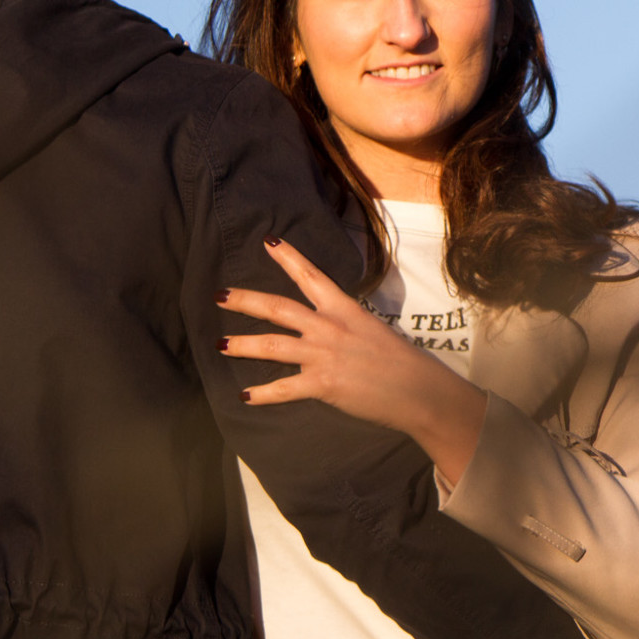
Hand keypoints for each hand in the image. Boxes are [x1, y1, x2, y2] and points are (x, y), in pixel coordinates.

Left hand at [219, 238, 487, 483]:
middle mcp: (330, 327)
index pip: (313, 276)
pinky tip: (245, 396)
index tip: (269, 242)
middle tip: (220, 295)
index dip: (289, 258)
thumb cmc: (401, 362)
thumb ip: (345, 329)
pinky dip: (262, 394)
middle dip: (247, 300)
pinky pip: (284, 388)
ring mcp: (325, 354)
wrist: (419, 390)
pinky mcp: (323, 384)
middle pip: (279, 308)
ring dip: (243, 344)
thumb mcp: (372, 332)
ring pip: (273, 345)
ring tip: (220, 345)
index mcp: (346, 310)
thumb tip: (326, 334)